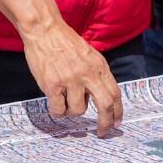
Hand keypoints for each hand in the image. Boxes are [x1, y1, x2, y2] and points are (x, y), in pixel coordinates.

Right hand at [20, 19, 121, 134]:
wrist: (45, 30)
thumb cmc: (65, 43)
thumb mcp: (89, 55)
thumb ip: (96, 74)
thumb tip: (101, 96)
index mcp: (99, 66)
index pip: (115, 93)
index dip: (118, 111)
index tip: (117, 122)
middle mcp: (88, 74)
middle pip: (105, 105)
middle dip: (105, 122)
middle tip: (102, 132)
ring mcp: (70, 79)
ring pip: (78, 111)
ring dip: (73, 111)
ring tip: (66, 99)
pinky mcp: (53, 84)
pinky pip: (59, 109)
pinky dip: (58, 111)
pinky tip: (55, 101)